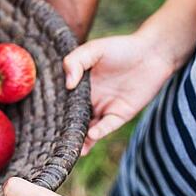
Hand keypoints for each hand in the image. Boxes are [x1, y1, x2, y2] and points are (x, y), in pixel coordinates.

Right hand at [63, 32, 175, 153]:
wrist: (153, 53)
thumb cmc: (121, 47)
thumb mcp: (94, 49)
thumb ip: (75, 62)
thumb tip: (67, 84)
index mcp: (80, 87)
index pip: (63, 103)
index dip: (54, 112)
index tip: (42, 122)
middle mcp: (90, 100)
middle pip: (74, 120)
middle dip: (65, 132)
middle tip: (53, 143)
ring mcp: (105, 108)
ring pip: (89, 129)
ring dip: (81, 139)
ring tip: (73, 148)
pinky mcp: (120, 114)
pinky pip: (107, 126)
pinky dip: (99, 132)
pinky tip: (92, 134)